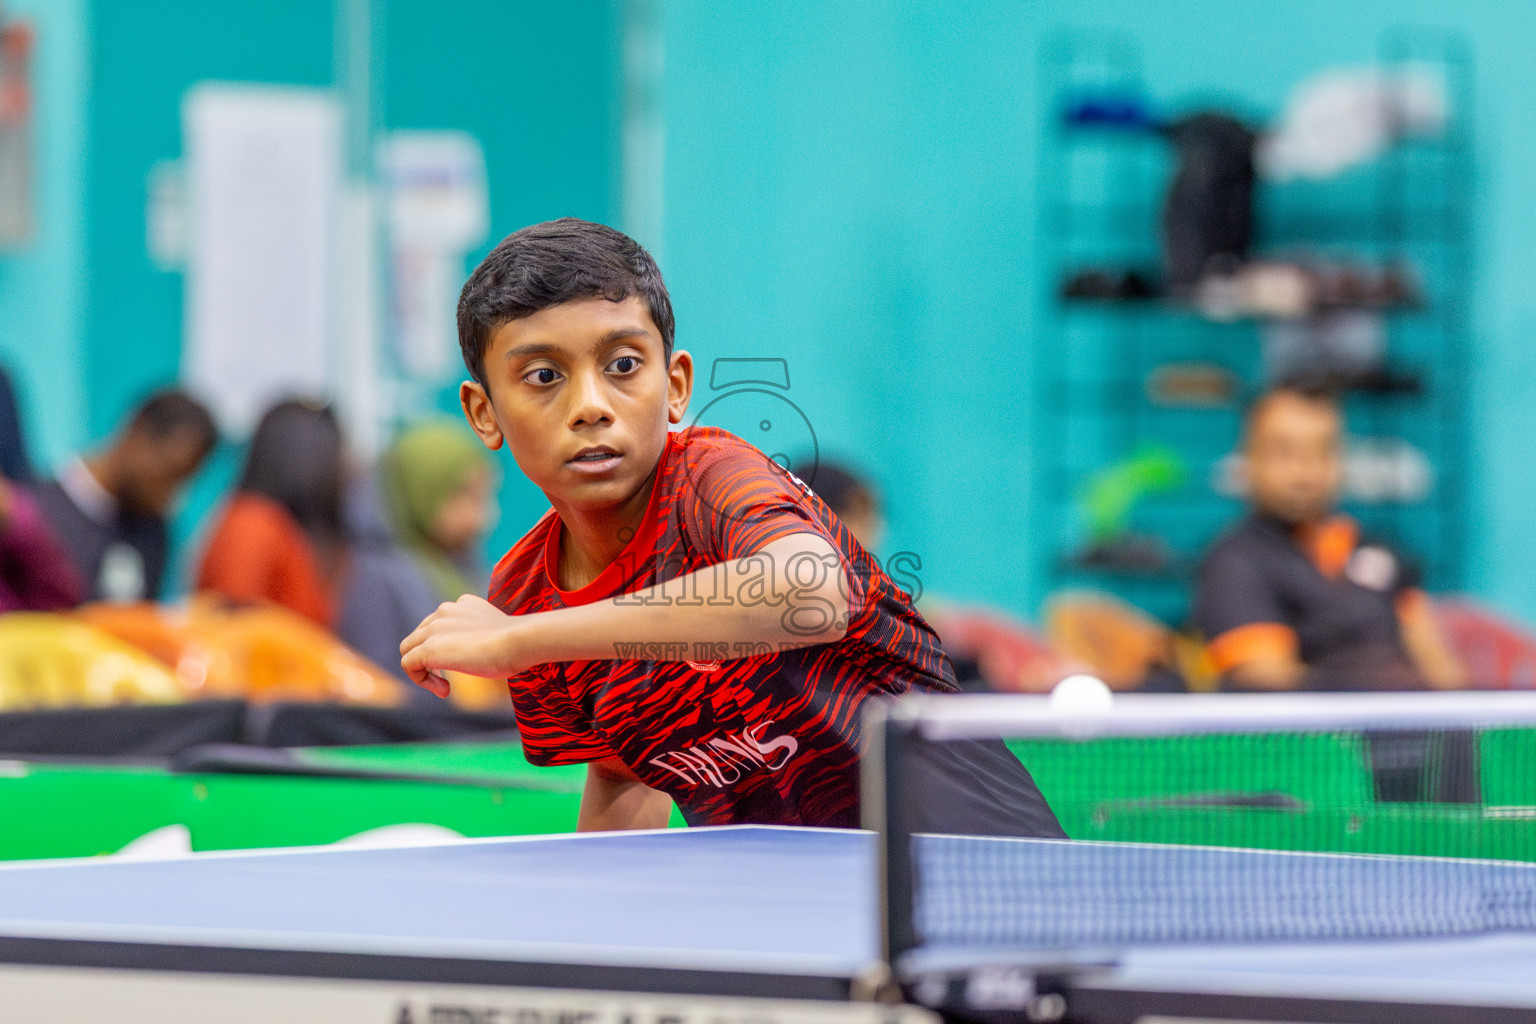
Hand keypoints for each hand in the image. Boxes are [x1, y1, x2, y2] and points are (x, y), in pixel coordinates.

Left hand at [399, 595, 532, 697]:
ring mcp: (434, 628)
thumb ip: (485, 636)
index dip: (444, 647)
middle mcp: (445, 611)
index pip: (438, 624)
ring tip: (445, 686)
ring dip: (424, 670)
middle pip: (419, 636)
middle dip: (429, 658)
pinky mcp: (429, 648)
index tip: (464, 663)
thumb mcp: (500, 635)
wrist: (519, 641)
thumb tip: (488, 652)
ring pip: (409, 648)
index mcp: (462, 605)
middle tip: (448, 679)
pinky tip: (445, 690)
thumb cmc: (519, 643)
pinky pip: (408, 664)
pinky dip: (422, 680)